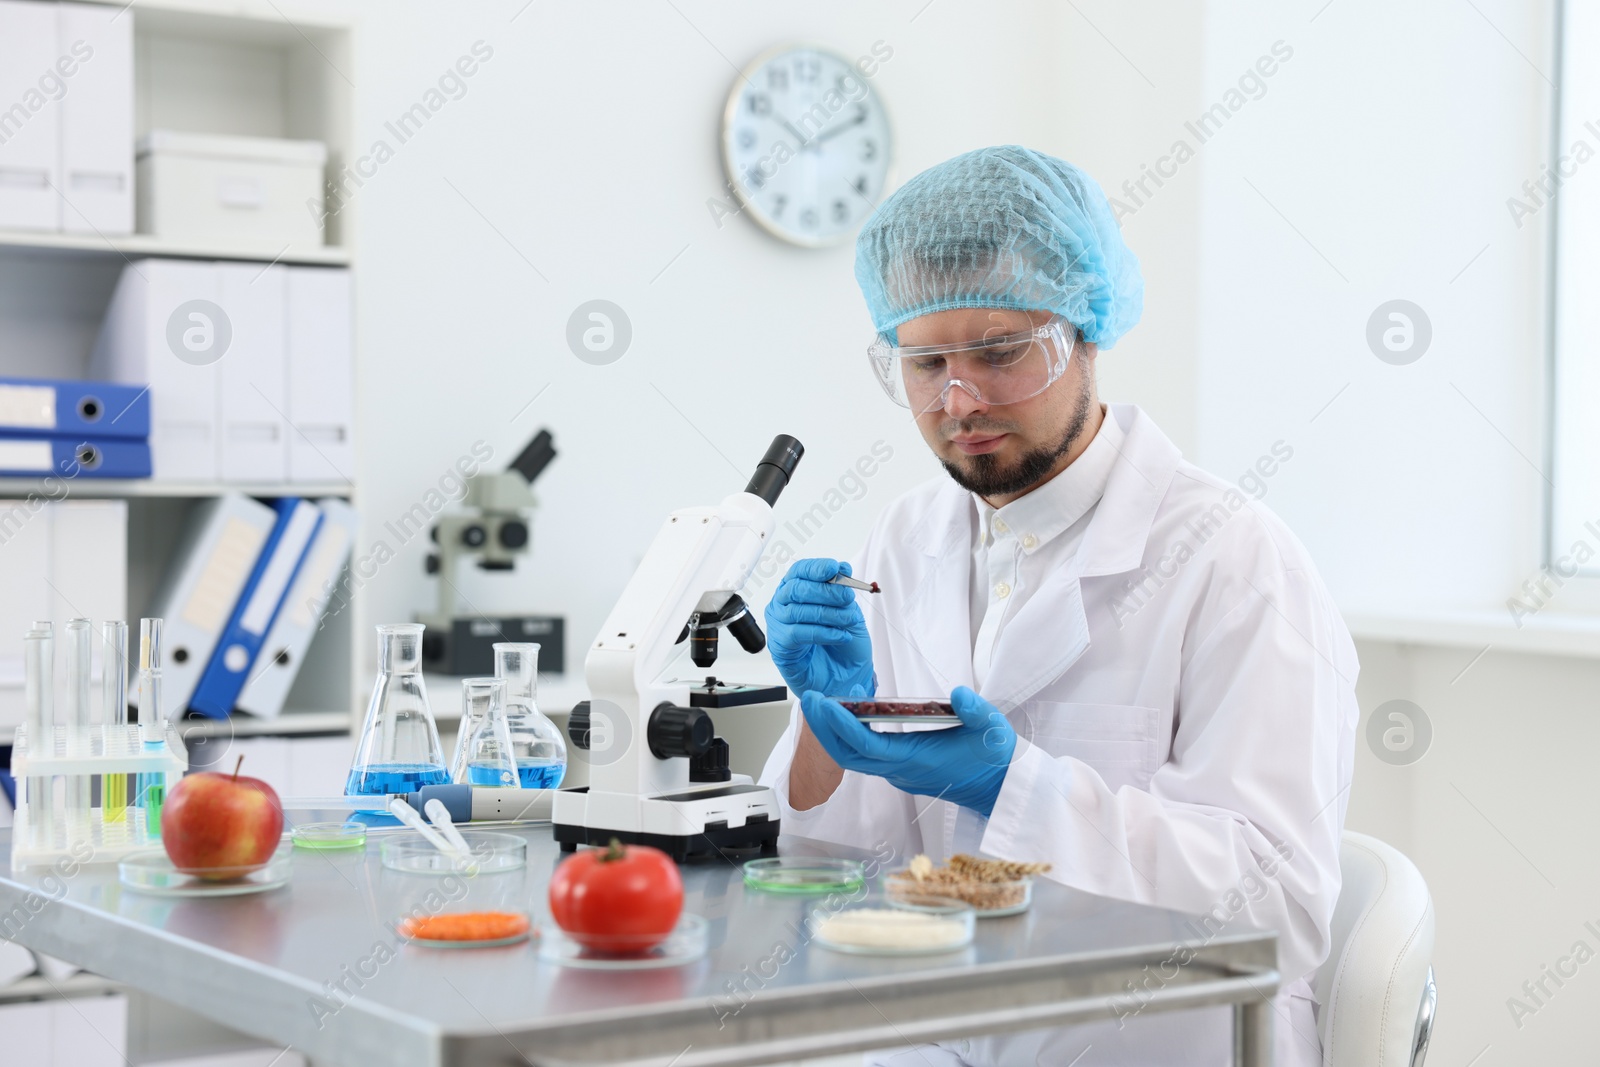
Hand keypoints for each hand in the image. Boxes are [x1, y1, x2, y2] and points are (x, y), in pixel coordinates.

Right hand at [765, 558, 874, 700]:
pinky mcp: (781, 646)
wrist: (846, 676)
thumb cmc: (843, 644)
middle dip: (825, 591)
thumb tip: (842, 568)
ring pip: (799, 611)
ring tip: (849, 619)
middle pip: (796, 589)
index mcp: (797, 590)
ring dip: (829, 614)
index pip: (799, 571)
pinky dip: (824, 633)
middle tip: (847, 597)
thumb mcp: (849, 611)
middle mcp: (784, 605)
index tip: (833, 568)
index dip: (815, 568)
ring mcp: (779, 625)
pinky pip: (800, 633)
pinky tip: (840, 635)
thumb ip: (843, 590)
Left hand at [800, 687, 1015, 816]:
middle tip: (810, 699)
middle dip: (825, 729)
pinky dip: (850, 738)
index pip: (867, 746)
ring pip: (854, 758)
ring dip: (835, 734)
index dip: (841, 726)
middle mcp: (901, 770)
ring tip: (821, 705)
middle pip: (849, 755)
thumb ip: (975, 710)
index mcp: (916, 760)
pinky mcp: (902, 771)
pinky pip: (866, 757)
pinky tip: (847, 718)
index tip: (821, 704)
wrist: (999, 789)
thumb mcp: (992, 728)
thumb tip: (957, 693)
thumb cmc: (994, 758)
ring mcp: (899, 773)